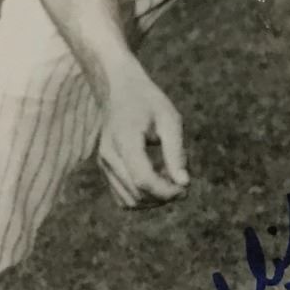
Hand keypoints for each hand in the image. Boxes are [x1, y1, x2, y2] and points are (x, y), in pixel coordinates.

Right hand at [96, 65, 188, 209]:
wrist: (119, 89)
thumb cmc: (148, 102)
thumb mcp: (170, 120)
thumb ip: (176, 152)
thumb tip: (184, 184)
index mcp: (125, 140)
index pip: (143, 180)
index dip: (167, 191)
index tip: (185, 188)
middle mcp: (109, 155)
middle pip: (136, 194)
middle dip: (163, 197)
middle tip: (182, 183)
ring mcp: (104, 164)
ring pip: (128, 201)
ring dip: (153, 199)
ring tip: (169, 178)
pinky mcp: (105, 169)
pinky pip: (123, 197)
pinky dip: (142, 197)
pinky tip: (156, 179)